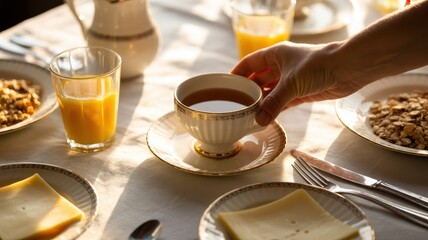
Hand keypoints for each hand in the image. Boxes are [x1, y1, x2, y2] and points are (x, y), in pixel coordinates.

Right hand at [231, 41, 371, 125]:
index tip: (225, 86)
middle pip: (259, 79)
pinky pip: (283, 101)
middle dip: (249, 91)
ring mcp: (292, 79)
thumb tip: (259, 121)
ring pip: (271, 92)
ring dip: (262, 102)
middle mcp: (281, 66)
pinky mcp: (302, 92)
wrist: (348, 68)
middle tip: (235, 105)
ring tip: (247, 114)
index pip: (249, 63)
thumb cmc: (318, 65)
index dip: (237, 73)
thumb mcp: (291, 84)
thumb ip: (273, 103)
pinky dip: (275, 109)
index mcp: (275, 54)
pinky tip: (266, 118)